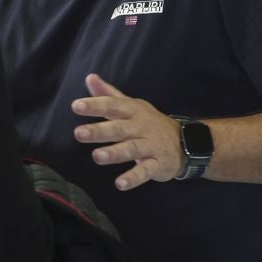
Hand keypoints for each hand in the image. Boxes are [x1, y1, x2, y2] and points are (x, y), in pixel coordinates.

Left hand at [71, 74, 181, 190]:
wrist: (185, 142)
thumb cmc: (149, 123)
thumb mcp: (131, 105)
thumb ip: (109, 94)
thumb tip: (89, 77)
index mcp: (133, 111)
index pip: (112, 105)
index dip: (95, 105)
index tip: (76, 106)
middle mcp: (141, 126)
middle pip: (119, 128)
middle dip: (100, 130)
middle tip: (79, 133)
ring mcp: (151, 145)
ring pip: (132, 149)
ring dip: (114, 153)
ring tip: (97, 157)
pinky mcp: (158, 164)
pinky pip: (145, 171)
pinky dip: (134, 178)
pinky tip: (120, 184)